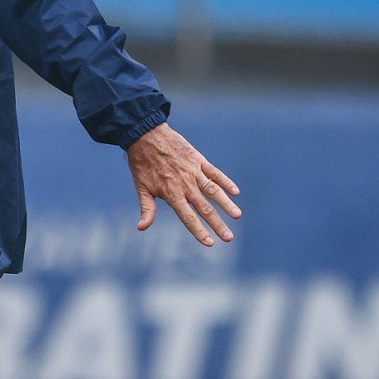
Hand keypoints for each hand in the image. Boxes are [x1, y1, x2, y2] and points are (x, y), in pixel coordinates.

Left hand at [126, 122, 241, 246]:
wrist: (145, 135)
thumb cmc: (141, 163)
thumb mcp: (140, 187)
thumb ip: (146, 208)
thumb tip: (142, 227)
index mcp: (171, 193)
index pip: (188, 217)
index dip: (199, 231)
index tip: (210, 243)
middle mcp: (185, 184)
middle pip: (205, 208)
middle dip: (218, 224)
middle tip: (229, 238)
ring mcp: (194, 171)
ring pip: (214, 191)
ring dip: (227, 204)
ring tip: (237, 216)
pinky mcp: (198, 160)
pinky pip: (215, 172)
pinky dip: (226, 181)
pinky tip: (235, 191)